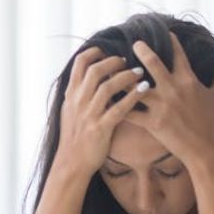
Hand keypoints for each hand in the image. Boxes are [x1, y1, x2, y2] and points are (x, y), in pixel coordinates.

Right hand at [53, 47, 150, 176]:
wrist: (71, 163)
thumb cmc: (74, 137)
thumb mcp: (69, 111)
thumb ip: (78, 94)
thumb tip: (88, 78)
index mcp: (71, 95)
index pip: (80, 64)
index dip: (94, 52)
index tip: (106, 50)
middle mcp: (78, 102)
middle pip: (96, 71)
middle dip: (113, 62)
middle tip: (126, 61)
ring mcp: (89, 115)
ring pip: (108, 87)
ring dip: (126, 76)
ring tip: (139, 73)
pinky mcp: (101, 128)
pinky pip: (119, 108)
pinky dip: (133, 97)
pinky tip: (144, 89)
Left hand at [124, 33, 213, 169]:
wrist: (209, 151)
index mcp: (189, 81)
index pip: (179, 55)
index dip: (171, 42)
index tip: (164, 32)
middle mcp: (173, 89)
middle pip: (153, 64)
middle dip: (142, 50)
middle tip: (133, 43)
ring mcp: (162, 106)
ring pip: (136, 87)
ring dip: (123, 79)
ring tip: (111, 71)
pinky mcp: (153, 123)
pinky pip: (130, 113)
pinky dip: (117, 107)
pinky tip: (106, 101)